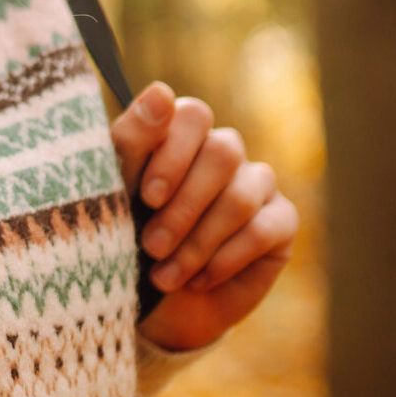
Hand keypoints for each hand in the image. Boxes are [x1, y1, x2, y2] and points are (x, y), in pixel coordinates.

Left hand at [110, 82, 299, 352]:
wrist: (147, 305)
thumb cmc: (123, 235)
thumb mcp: (115, 190)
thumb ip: (133, 141)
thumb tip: (160, 92)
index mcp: (180, 133)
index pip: (193, 114)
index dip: (173, 153)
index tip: (147, 196)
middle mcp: (223, 151)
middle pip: (224, 152)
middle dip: (183, 207)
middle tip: (151, 246)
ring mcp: (257, 183)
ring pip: (241, 197)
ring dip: (198, 242)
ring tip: (165, 275)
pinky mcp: (281, 222)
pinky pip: (264, 230)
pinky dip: (224, 260)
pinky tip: (197, 280)